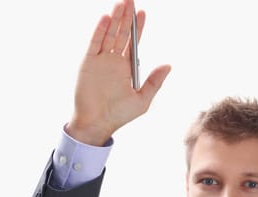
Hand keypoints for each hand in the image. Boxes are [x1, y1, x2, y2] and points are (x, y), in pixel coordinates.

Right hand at [67, 0, 170, 145]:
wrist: (97, 123)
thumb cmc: (119, 115)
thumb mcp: (142, 100)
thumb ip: (154, 82)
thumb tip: (168, 65)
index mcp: (127, 68)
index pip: (133, 43)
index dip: (138, 29)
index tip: (143, 13)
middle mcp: (114, 61)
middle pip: (121, 34)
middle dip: (127, 18)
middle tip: (131, 0)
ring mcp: (101, 61)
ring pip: (109, 34)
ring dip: (115, 19)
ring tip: (121, 3)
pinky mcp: (89, 63)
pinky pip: (95, 43)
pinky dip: (100, 31)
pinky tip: (106, 19)